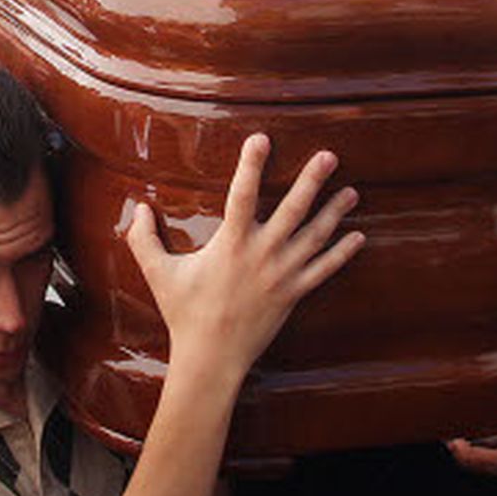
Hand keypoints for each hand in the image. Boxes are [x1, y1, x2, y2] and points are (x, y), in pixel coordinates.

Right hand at [126, 133, 362, 387]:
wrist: (211, 357)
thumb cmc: (184, 312)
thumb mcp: (157, 272)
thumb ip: (143, 238)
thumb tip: (138, 207)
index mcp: (230, 244)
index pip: (242, 194)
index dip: (251, 165)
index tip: (261, 138)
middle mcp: (261, 254)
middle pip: (292, 209)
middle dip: (311, 180)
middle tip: (328, 155)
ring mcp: (281, 274)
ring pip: (315, 237)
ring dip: (334, 212)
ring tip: (352, 191)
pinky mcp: (293, 293)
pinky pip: (324, 270)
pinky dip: (342, 254)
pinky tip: (358, 237)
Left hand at [447, 342, 496, 489]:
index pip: (493, 463)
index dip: (468, 455)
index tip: (451, 440)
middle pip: (477, 464)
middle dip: (457, 445)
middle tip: (439, 417)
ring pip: (479, 464)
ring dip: (463, 445)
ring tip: (444, 417)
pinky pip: (485, 462)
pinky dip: (472, 448)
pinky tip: (461, 425)